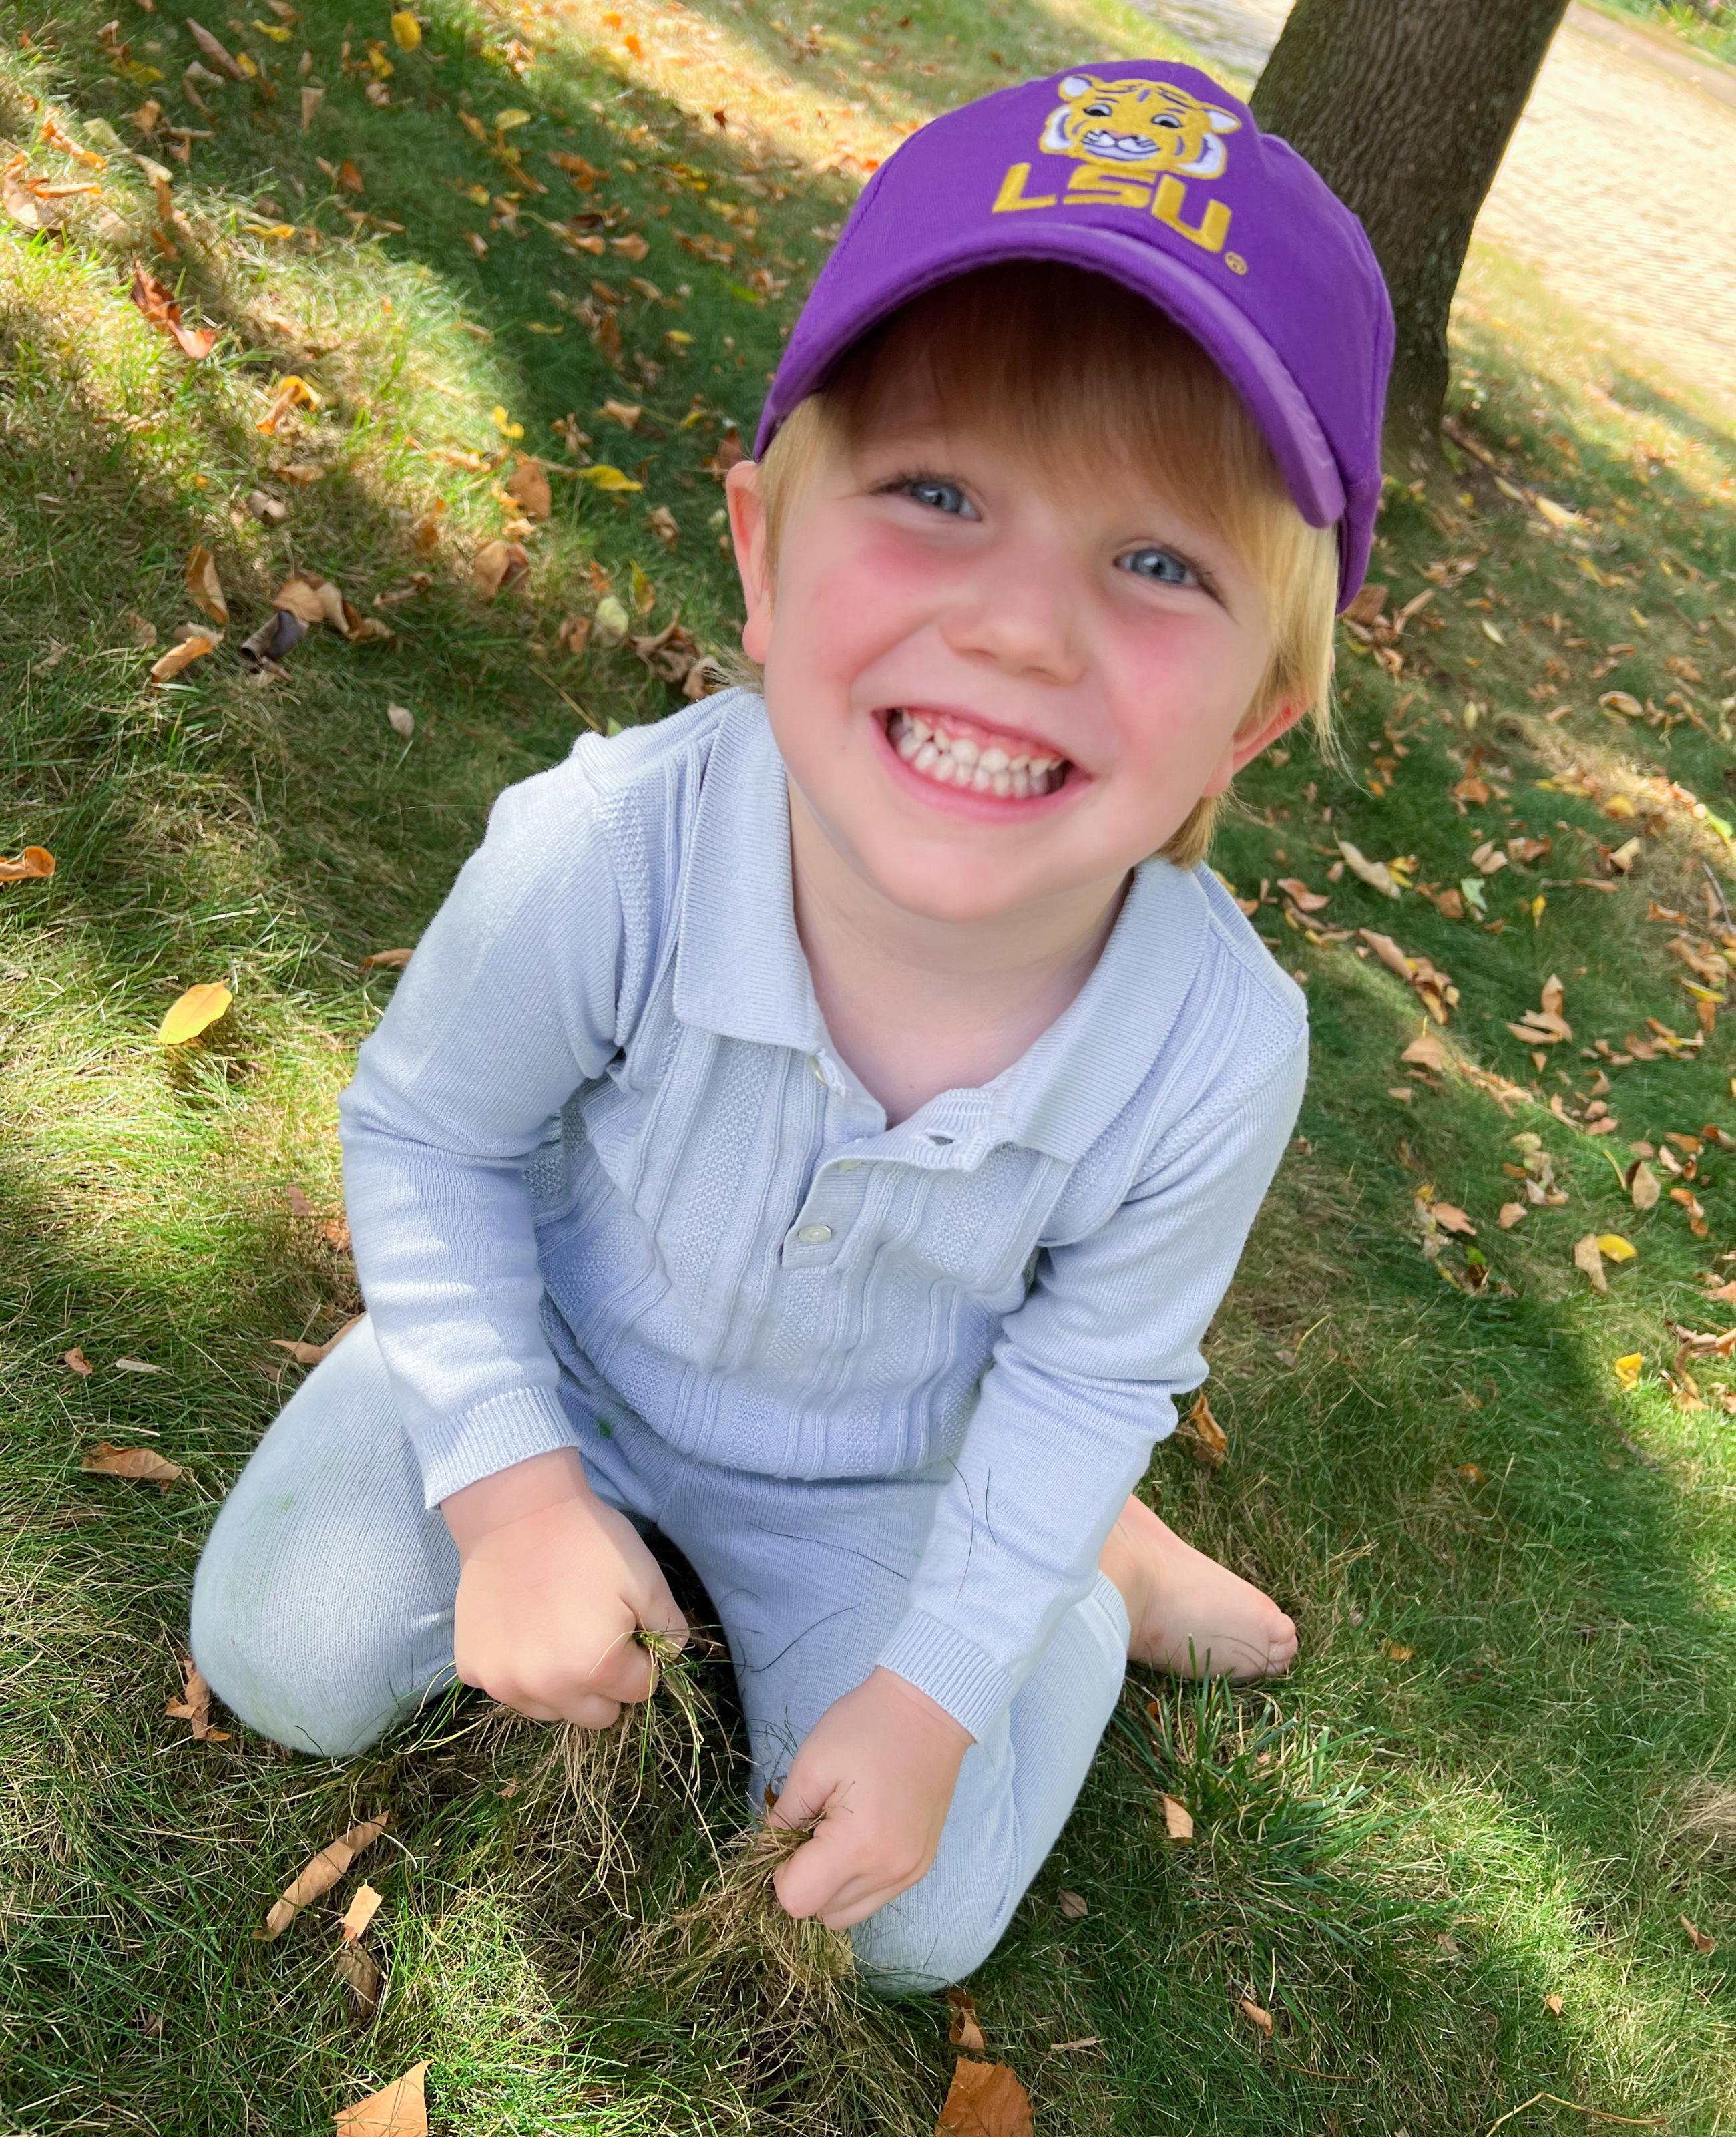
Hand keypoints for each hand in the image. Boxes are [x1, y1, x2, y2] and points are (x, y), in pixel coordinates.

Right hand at [443, 1448, 684, 1727]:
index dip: (642, 1659)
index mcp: (597, 1668)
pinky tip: (521, 1628)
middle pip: (596, 1715)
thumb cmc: (588, 1542)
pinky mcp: (472, 1670)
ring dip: (561, 1685)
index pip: (640, 1691)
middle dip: (605, 1684)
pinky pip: (508, 1689)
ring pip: (550, 1710)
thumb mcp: (647, 1578)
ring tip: (556, 1632)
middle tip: (595, 1635)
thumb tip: (667, 1657)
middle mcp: (548, 1688)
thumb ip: (669, 1628)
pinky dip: (518, 1670)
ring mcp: (504, 1683)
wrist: (515, 1511)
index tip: (629, 1628)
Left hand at [770, 1667, 971, 1930]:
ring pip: (848, 1913)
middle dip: (805, 1879)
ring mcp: (910, 1873)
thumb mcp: (810, 1765)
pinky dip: (856, 1880)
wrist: (929, 1710)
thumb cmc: (865, 1728)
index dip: (780, 1872)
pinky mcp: (921, 1867)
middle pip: (822, 1912)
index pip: (797, 1900)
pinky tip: (858, 1838)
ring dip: (830, 1886)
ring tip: (834, 1836)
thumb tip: (769, 1853)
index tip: (788, 1834)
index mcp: (857, 1846)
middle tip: (810, 1829)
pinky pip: (874, 1897)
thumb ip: (783, 1818)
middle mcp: (888, 1872)